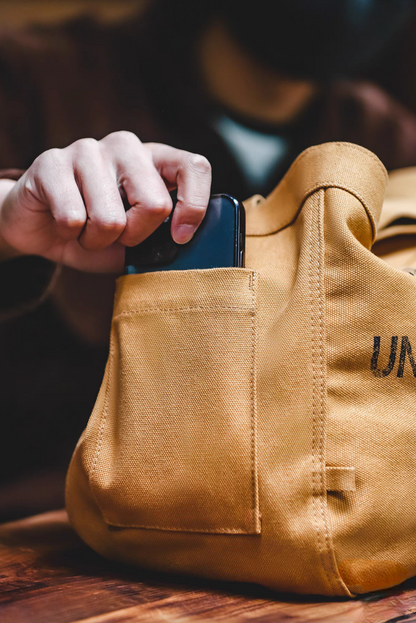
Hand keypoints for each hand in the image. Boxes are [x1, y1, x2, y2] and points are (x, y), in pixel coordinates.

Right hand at [0, 132, 211, 271]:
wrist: (40, 226)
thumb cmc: (94, 232)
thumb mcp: (135, 241)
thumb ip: (160, 240)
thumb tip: (181, 246)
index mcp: (154, 160)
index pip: (194, 167)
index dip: (194, 206)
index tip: (180, 238)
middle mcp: (125, 147)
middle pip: (155, 204)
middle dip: (135, 236)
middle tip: (117, 236)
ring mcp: (88, 149)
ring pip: (110, 219)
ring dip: (96, 241)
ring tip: (86, 231)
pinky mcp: (52, 162)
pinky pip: (72, 218)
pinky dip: (68, 235)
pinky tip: (64, 224)